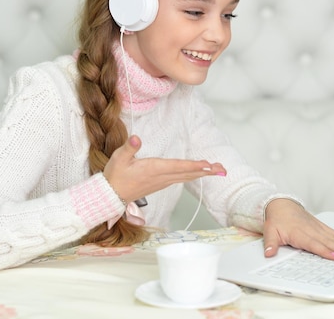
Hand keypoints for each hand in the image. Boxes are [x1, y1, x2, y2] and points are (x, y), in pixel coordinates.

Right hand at [103, 135, 225, 202]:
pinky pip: (182, 179)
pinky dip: (194, 175)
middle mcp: (162, 177)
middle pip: (188, 173)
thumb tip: (136, 138)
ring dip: (203, 173)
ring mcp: (163, 181)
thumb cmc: (115, 176)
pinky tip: (200, 172)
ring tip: (218, 170)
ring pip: (187, 177)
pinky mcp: (162, 183)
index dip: (193, 166)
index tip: (207, 165)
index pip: (177, 167)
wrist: (111, 195)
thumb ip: (129, 148)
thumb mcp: (118, 159)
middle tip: (223, 169)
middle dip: (206, 171)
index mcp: (153, 169)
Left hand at [262, 199, 333, 259]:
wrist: (281, 204)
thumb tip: (269, 254)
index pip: (313, 243)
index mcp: (298, 233)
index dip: (324, 250)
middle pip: (327, 241)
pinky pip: (333, 232)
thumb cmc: (276, 219)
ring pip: (333, 236)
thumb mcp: (269, 232)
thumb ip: (270, 244)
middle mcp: (310, 229)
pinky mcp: (320, 225)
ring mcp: (316, 227)